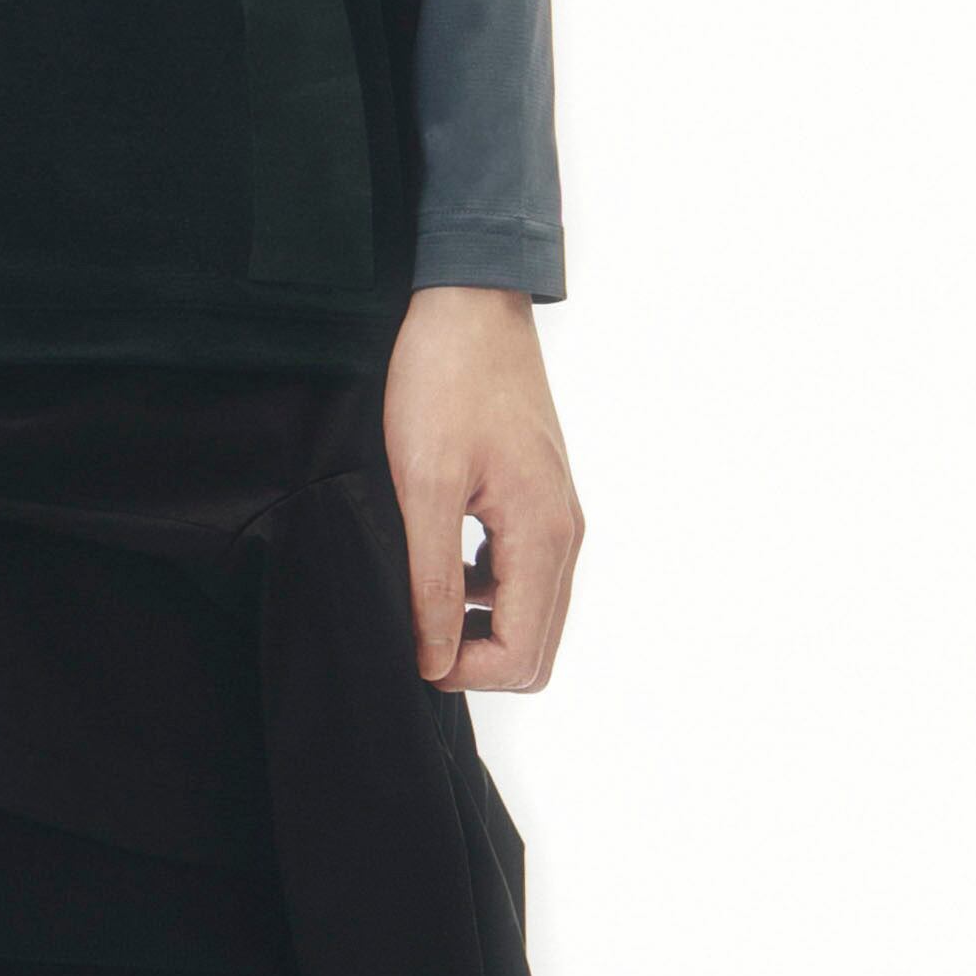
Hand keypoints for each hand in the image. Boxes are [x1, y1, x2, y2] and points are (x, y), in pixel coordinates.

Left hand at [380, 284, 581, 692]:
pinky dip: (487, 590)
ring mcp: (558, 516)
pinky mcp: (541, 499)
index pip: (523, 655)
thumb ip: (433, 579)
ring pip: (533, 613)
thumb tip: (434, 658)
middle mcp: (564, 534)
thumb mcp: (424, 483)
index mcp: (542, 536)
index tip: (411, 647)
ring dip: (480, 624)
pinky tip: (441, 560)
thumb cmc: (445, 380)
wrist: (470, 304)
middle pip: (538, 648)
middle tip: (414, 629)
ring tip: (421, 592)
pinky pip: (525, 575)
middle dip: (477, 658)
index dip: (463, 670)